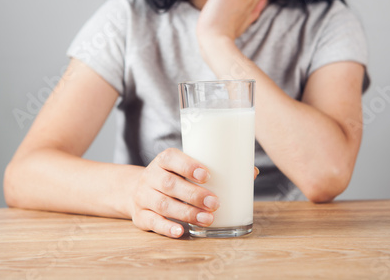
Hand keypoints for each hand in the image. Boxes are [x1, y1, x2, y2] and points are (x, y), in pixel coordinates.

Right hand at [129, 148, 259, 238]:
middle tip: (215, 203)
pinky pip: (152, 222)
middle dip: (193, 194)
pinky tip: (181, 231)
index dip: (187, 165)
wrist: (137, 190)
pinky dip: (167, 227)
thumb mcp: (186, 169)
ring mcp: (144, 197)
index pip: (171, 158)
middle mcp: (151, 176)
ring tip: (207, 219)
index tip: (206, 175)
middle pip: (169, 184)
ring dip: (186, 213)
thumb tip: (252, 172)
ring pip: (163, 204)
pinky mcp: (141, 216)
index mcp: (164, 160)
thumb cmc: (174, 177)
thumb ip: (215, 169)